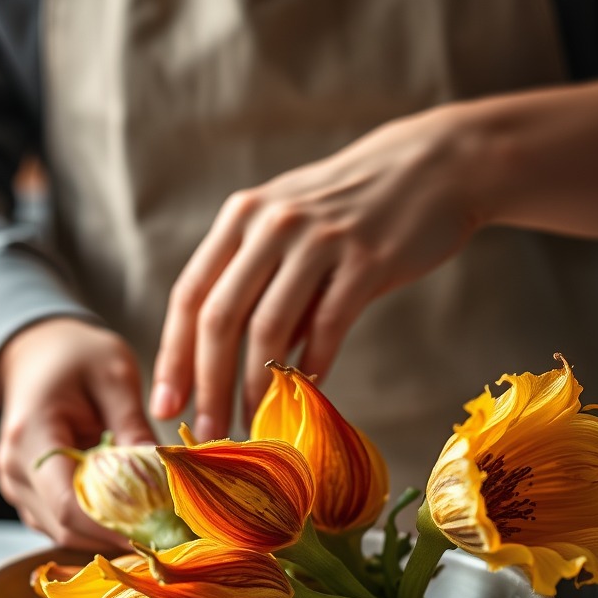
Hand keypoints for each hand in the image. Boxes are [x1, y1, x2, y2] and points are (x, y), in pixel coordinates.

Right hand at [0, 318, 155, 550]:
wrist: (37, 355)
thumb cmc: (76, 357)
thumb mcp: (115, 375)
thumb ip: (134, 426)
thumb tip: (164, 476)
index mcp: (32, 435)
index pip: (69, 504)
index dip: (116, 527)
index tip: (162, 530)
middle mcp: (15, 470)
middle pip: (68, 528)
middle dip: (121, 534)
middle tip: (172, 531)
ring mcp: (17, 487)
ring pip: (66, 535)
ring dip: (111, 534)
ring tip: (157, 523)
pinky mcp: (29, 497)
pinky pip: (64, 526)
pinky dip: (99, 527)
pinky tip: (132, 514)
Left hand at [149, 104, 479, 439]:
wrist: (432, 166)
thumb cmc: (350, 209)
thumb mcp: (288, 229)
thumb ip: (257, 285)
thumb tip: (231, 361)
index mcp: (241, 217)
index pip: (190, 295)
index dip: (173, 356)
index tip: (165, 405)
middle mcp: (271, 223)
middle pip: (220, 317)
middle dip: (207, 383)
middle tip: (205, 432)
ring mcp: (318, 239)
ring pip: (268, 326)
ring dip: (254, 386)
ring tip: (250, 425)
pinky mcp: (365, 258)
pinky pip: (328, 324)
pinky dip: (312, 365)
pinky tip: (305, 393)